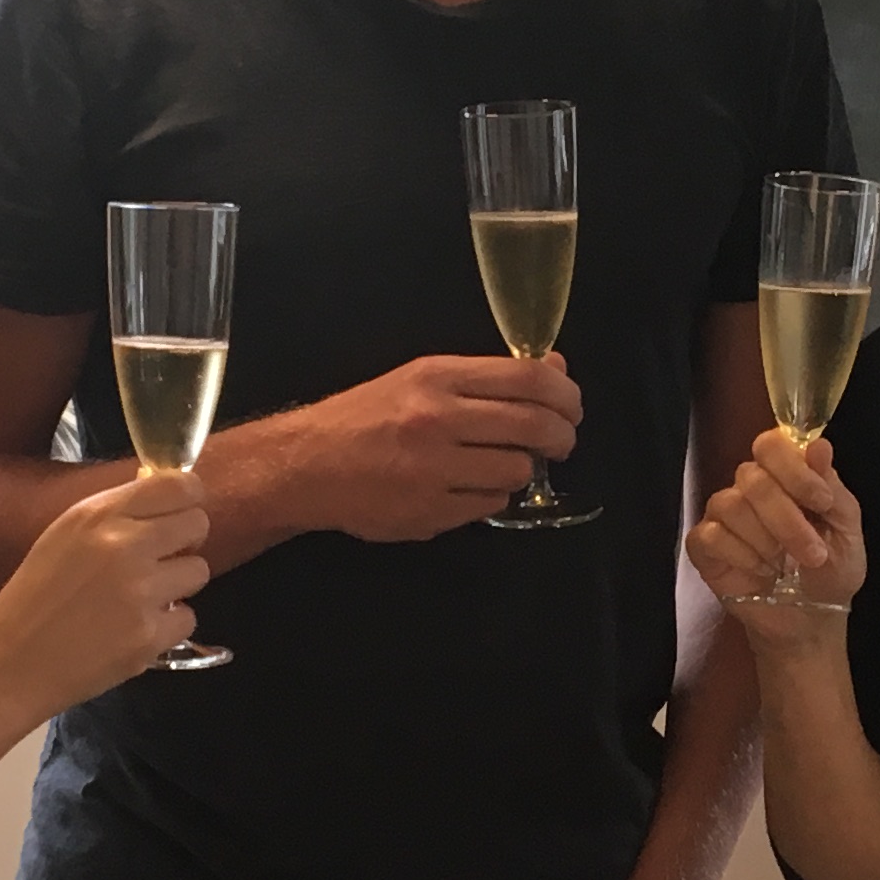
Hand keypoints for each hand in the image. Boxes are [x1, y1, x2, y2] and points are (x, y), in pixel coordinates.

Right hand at [0, 470, 211, 716]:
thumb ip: (114, 515)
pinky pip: (188, 618)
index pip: (179, 485)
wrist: (11, 663)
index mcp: (98, 515)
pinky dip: (167, 626)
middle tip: (161, 561)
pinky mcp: (148, 635)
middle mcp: (124, 546)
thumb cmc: (34, 598)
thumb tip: (166, 499)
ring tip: (140, 599)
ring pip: (199, 571)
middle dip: (186, 542)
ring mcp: (139, 592)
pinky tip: (133, 630)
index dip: (188, 499)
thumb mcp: (64, 536)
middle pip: (198, 524)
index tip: (180, 515)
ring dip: (178, 586)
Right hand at [265, 353, 582, 542]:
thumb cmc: (366, 417)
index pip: (526, 378)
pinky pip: (490, 504)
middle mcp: (438, 419)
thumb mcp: (421, 379)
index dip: (564, 393)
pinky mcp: (430, 512)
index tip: (571, 405)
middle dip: (562, 435)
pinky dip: (492, 496)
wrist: (307, 464)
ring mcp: (434, 470)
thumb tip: (554, 367)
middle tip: (562, 441)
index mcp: (437, 377)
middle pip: (533, 424)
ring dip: (522, 468)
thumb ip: (487, 377)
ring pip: (517, 470)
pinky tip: (472, 487)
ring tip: (504, 464)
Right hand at [685, 428, 866, 631]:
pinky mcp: (704, 546)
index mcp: (785, 475)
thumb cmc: (831, 571)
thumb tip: (819, 445)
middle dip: (788, 519)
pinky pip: (712, 536)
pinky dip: (742, 556)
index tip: (822, 502)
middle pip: (752, 477)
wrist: (811, 621)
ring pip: (731, 505)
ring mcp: (723, 515)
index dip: (794, 469)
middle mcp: (749, 487)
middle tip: (813, 554)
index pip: (772, 444)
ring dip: (767, 541)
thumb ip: (832, 486)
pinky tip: (760, 572)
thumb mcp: (846, 530)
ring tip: (785, 567)